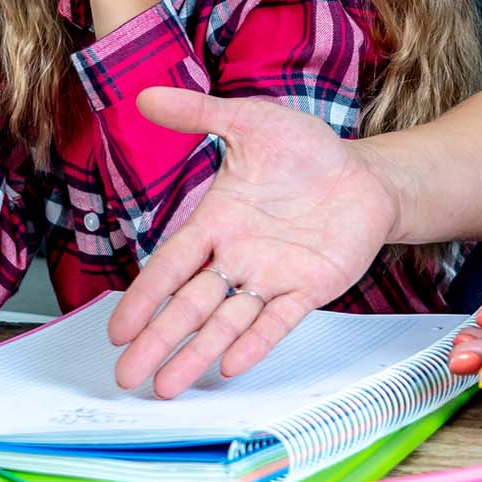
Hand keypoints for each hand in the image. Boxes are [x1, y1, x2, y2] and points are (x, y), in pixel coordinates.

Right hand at [106, 87, 400, 394]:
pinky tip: (230, 364)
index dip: (144, 297)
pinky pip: (277, 320)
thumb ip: (200, 114)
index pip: (169, 265)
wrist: (365, 174)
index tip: (116, 329)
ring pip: (226, 321)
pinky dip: (255, 341)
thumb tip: (146, 95)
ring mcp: (271, 276)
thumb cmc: (306, 152)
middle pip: (189, 306)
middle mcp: (237, 256)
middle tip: (126, 376)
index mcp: (215, 221)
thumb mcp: (251, 123)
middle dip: (158, 339)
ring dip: (196, 352)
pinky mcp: (309, 288)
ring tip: (167, 386)